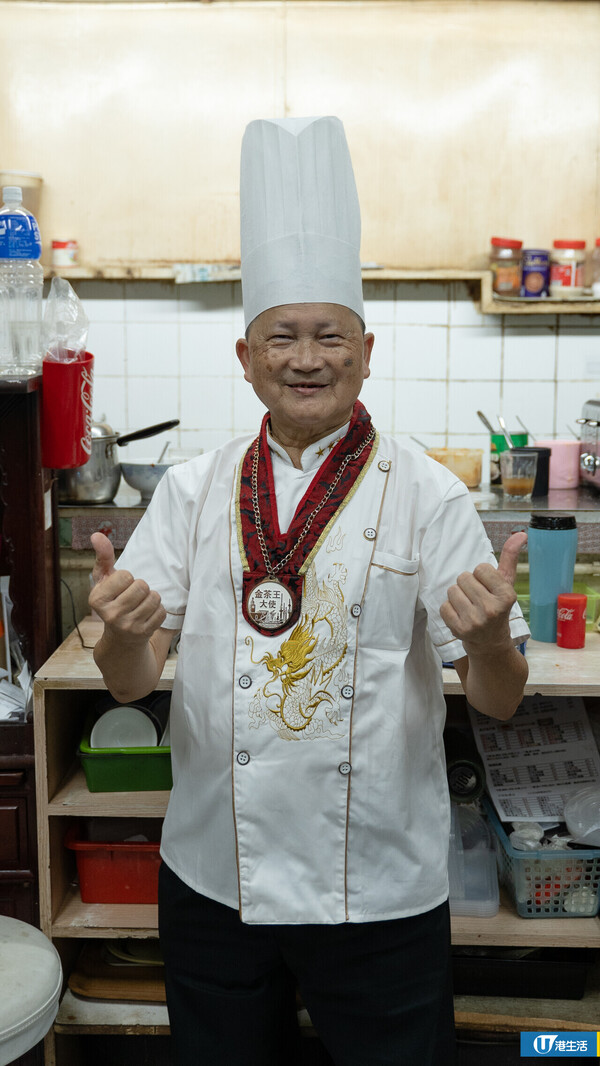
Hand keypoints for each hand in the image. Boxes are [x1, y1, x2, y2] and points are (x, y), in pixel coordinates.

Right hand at [88, 532, 166, 643]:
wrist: (120, 637)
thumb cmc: (113, 600)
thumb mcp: (104, 579)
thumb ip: (103, 556)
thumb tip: (96, 535)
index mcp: (97, 599)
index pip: (126, 575)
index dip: (127, 578)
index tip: (120, 587)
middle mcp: (111, 615)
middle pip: (142, 586)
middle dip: (141, 586)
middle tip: (132, 596)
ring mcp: (128, 626)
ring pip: (154, 598)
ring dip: (151, 597)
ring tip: (140, 604)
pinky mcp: (143, 633)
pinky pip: (162, 611)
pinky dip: (157, 610)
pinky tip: (146, 614)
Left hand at [440, 531, 526, 653]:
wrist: (490, 642)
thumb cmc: (497, 606)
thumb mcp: (506, 583)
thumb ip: (510, 557)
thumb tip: (520, 534)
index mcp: (506, 595)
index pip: (480, 568)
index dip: (481, 576)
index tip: (488, 588)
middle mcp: (491, 609)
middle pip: (463, 578)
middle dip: (468, 585)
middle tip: (477, 598)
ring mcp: (475, 621)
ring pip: (452, 590)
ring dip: (458, 596)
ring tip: (468, 606)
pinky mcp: (459, 630)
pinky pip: (444, 606)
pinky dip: (449, 609)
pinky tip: (461, 616)